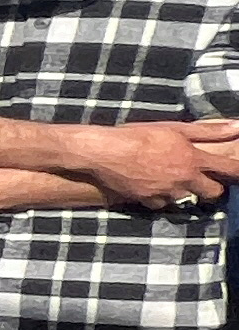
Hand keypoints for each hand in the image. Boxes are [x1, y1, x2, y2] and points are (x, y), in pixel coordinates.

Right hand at [76, 119, 238, 206]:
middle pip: (213, 192)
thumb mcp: (175, 128)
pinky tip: (151, 186)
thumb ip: (208, 130)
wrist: (104, 152)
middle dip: (212, 187)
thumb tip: (238, 126)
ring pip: (186, 198)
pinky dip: (160, 197)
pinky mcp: (148, 201)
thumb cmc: (138, 135)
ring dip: (183, 191)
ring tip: (170, 179)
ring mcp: (167, 192)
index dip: (238, 171)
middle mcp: (184, 179)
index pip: (229, 169)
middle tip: (202, 178)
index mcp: (194, 159)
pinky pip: (161, 203)